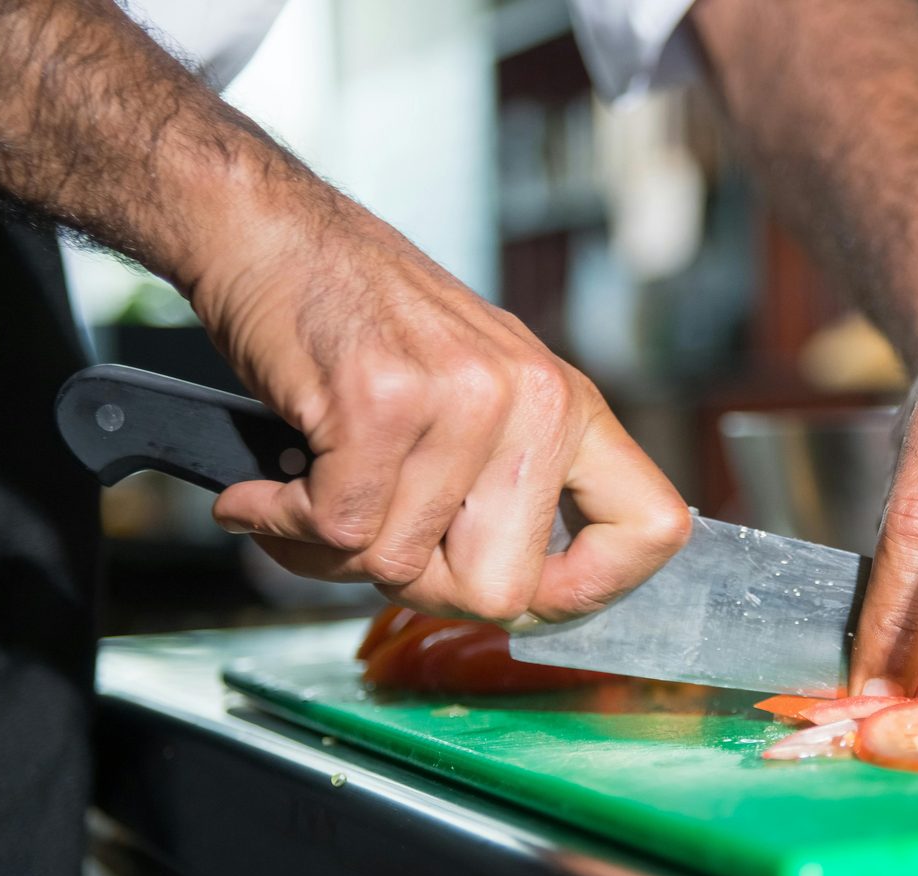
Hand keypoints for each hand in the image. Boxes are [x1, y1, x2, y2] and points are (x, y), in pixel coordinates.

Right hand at [188, 198, 690, 622]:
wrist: (271, 231)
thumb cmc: (364, 323)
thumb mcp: (478, 393)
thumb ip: (512, 486)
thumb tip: (522, 602)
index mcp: (569, 405)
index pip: (652, 528)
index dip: (594, 591)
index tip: (533, 600)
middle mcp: (534, 399)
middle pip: (500, 592)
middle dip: (421, 587)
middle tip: (374, 535)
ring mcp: (463, 398)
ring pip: (400, 567)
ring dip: (333, 551)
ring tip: (312, 488)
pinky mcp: (380, 400)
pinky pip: (337, 531)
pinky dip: (283, 524)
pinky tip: (266, 492)